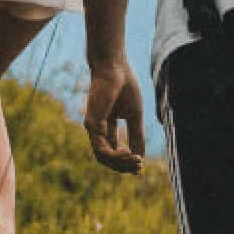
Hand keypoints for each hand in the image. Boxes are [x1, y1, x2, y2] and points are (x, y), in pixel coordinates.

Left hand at [84, 59, 145, 173]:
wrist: (114, 67)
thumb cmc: (124, 87)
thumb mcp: (134, 115)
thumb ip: (136, 135)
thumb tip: (141, 156)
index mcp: (106, 127)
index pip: (113, 151)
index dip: (126, 161)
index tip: (140, 165)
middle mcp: (97, 129)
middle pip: (107, 158)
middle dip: (124, 165)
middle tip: (139, 165)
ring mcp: (93, 127)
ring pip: (102, 157)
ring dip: (120, 163)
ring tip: (134, 159)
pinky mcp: (92, 124)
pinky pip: (101, 148)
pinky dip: (114, 155)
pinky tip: (127, 152)